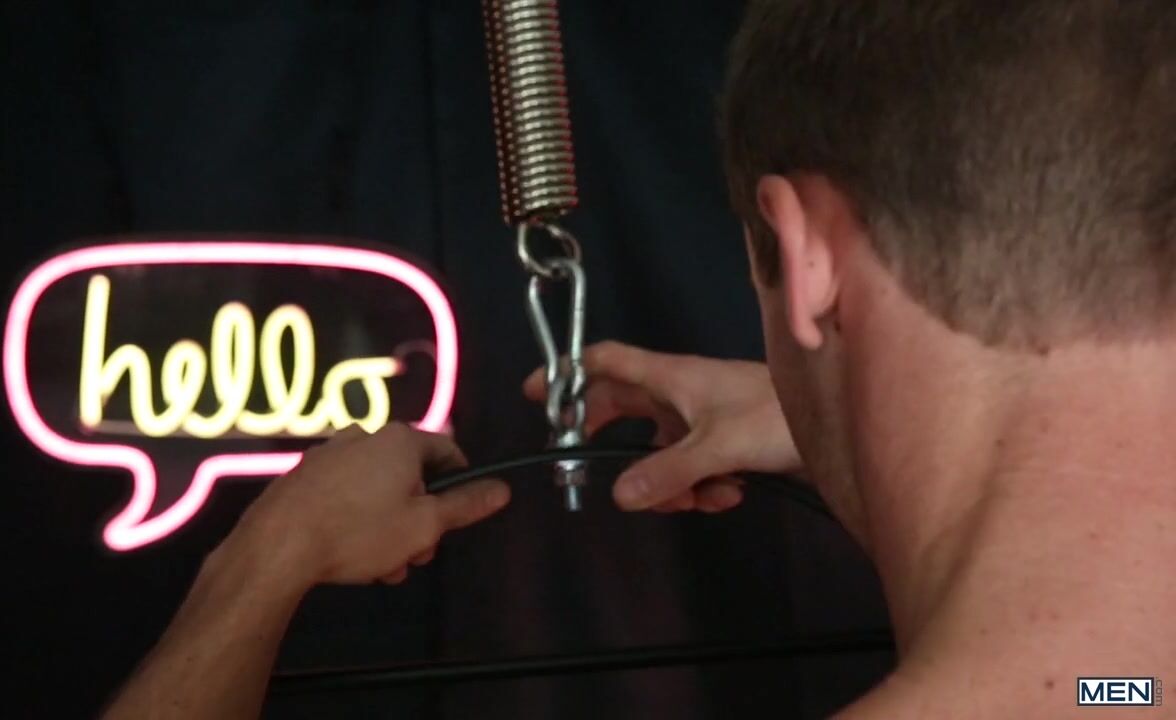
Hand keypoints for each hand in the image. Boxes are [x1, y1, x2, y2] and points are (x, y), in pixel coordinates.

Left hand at [235, 423, 509, 586]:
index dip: (460, 484)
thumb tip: (502, 489)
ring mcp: (330, 453)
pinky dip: (357, 517)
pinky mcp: (303, 475)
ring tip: (383, 565)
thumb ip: (465, 505)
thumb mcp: (425, 525)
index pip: (448, 451)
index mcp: (401, 440)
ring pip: (377, 487)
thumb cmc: (361, 531)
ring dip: (389, 523)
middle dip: (419, 516)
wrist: (279, 545)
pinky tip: (351, 553)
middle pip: (410, 473)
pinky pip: (346, 492)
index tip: (456, 517)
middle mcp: (366, 435)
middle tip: (416, 555)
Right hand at [524, 341, 798, 512]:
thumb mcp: (718, 446)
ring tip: (700, 497)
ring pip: (659, 452)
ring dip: (670, 483)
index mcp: (671, 377)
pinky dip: (702, 487)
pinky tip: (730, 494)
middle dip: (615, 446)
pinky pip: (691, 468)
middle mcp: (681, 394)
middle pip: (625, 413)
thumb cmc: (777, 417)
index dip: (569, 372)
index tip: (536, 392)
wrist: (842, 425)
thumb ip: (667, 472)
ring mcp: (702, 418)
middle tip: (598, 473)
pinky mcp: (724, 442)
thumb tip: (618, 494)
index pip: (607, 361)